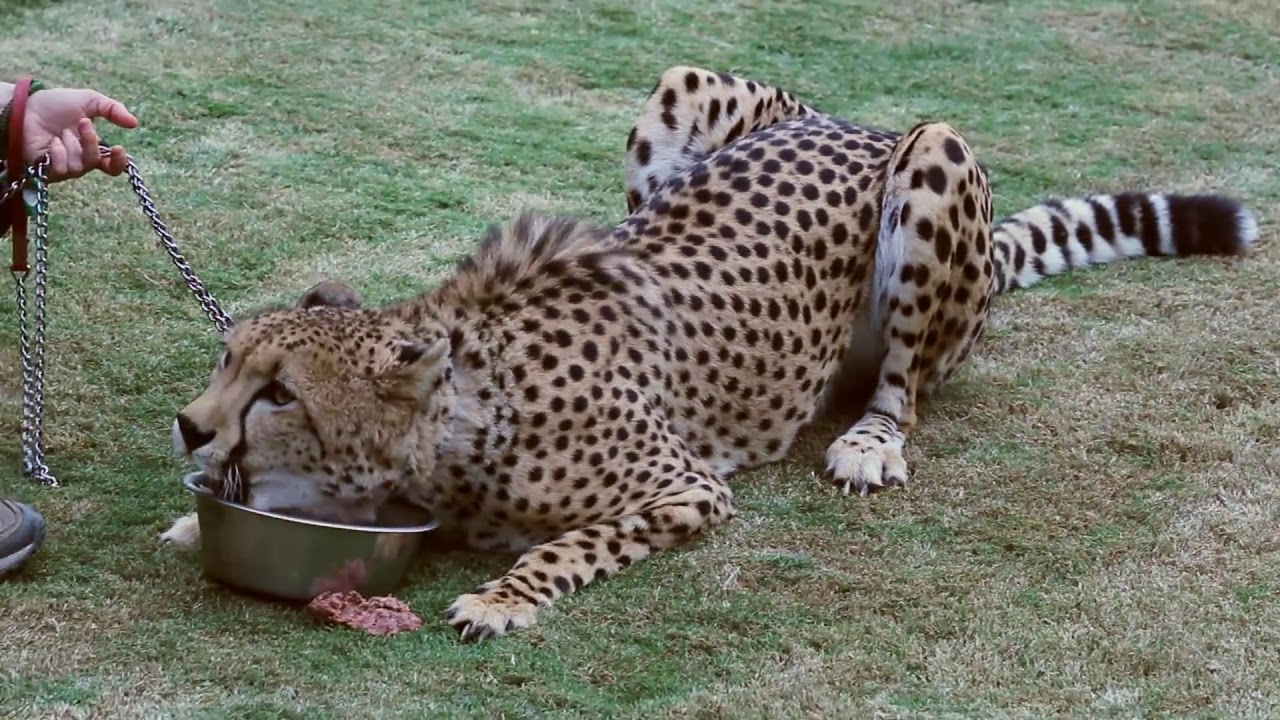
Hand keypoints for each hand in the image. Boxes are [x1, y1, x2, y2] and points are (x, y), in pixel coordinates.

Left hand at [22, 87, 138, 182]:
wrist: (26, 108)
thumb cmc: (54, 105)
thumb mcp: (89, 101)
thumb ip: (113, 109)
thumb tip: (134, 123)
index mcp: (91, 146)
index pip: (112, 165)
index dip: (119, 162)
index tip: (119, 148)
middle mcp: (80, 159)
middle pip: (95, 162)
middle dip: (90, 142)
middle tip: (82, 123)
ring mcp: (64, 166)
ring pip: (79, 166)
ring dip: (71, 144)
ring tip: (60, 132)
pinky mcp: (48, 171)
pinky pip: (62, 169)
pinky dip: (59, 152)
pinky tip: (52, 143)